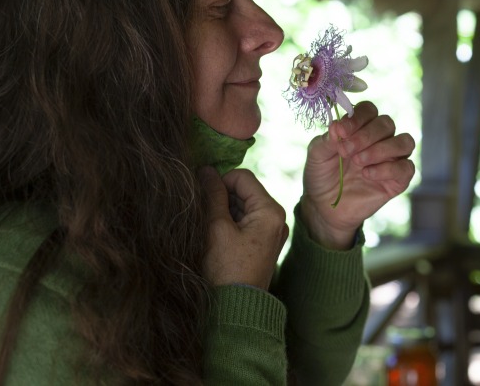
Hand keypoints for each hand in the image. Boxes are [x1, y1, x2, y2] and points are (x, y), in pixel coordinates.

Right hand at [199, 167, 288, 288]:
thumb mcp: (216, 228)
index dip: (220, 182)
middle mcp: (277, 218)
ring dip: (223, 211)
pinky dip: (229, 223)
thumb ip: (213, 195)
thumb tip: (206, 169)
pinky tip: (216, 238)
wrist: (235, 310)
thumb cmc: (225, 270)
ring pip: (242, 205)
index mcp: (271, 211)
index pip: (242, 177)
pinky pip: (245, 220)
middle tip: (204, 216)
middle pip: (243, 190)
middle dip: (222, 198)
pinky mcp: (263, 242)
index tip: (203, 198)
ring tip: (210, 230)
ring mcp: (271, 231)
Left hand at [300, 101, 415, 249]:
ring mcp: (392, 159)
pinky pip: (406, 168)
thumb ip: (327, 139)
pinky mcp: (398, 180)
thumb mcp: (317, 155)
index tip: (341, 130)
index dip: (357, 117)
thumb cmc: (322, 175)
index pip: (369, 110)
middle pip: (386, 123)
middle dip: (366, 135)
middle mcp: (380, 139)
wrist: (324, 207)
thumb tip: (337, 126)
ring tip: (358, 162)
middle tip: (346, 150)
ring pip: (404, 142)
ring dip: (381, 149)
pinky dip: (387, 169)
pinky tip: (367, 174)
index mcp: (361, 127)